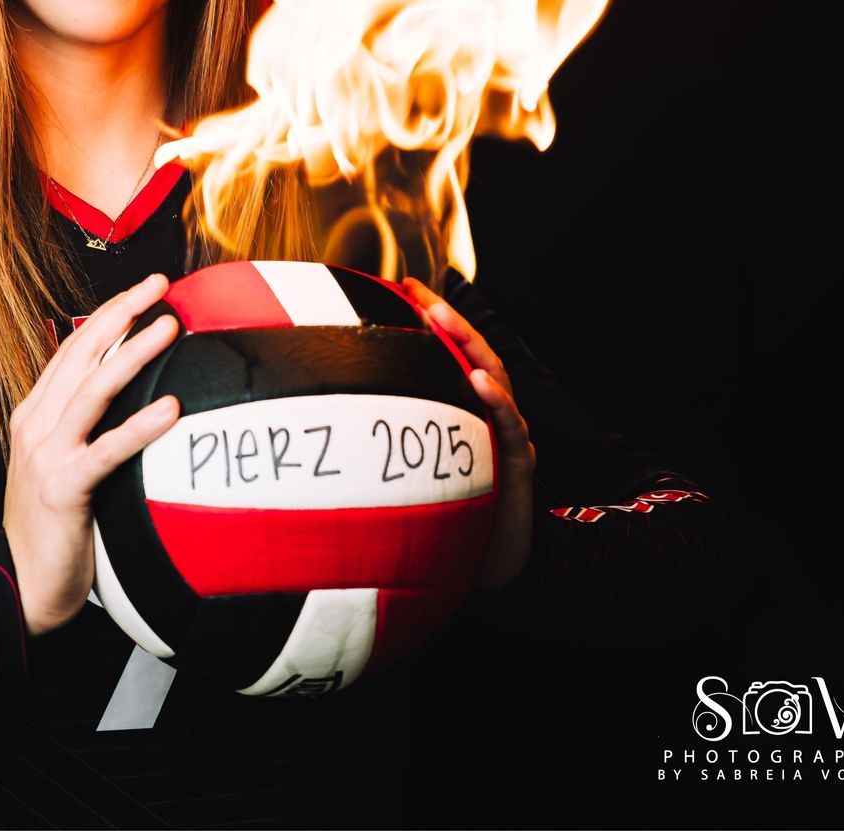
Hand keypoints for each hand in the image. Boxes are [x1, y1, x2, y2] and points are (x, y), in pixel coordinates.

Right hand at [3, 272, 183, 636]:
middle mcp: (36, 425)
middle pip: (81, 355)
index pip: (73, 350)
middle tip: (160, 284)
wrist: (15, 585)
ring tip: (169, 327)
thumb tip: (140, 405)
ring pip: (93, 390)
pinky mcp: (62, 488)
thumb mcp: (65, 467)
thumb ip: (88, 433)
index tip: (145, 289)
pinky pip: (106, 451)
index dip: (108, 315)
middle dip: (121, 314)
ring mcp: (46, 455)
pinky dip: (139, 427)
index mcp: (35, 415)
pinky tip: (170, 409)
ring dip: (132, 354)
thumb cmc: (51, 529)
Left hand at [400, 276, 536, 588]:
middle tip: (421, 292)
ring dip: (471, 345)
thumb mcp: (409, 470)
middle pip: (474, 354)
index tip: (401, 284)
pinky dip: (498, 401)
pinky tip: (481, 382)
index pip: (450, 353)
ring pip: (497, 378)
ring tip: (446, 318)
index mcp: (464, 409)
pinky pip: (512, 427)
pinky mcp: (520, 462)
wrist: (491, 560)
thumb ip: (382, 441)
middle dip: (449, 318)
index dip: (432, 317)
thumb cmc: (448, 512)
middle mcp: (488, 414)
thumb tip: (323, 419)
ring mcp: (507, 434)